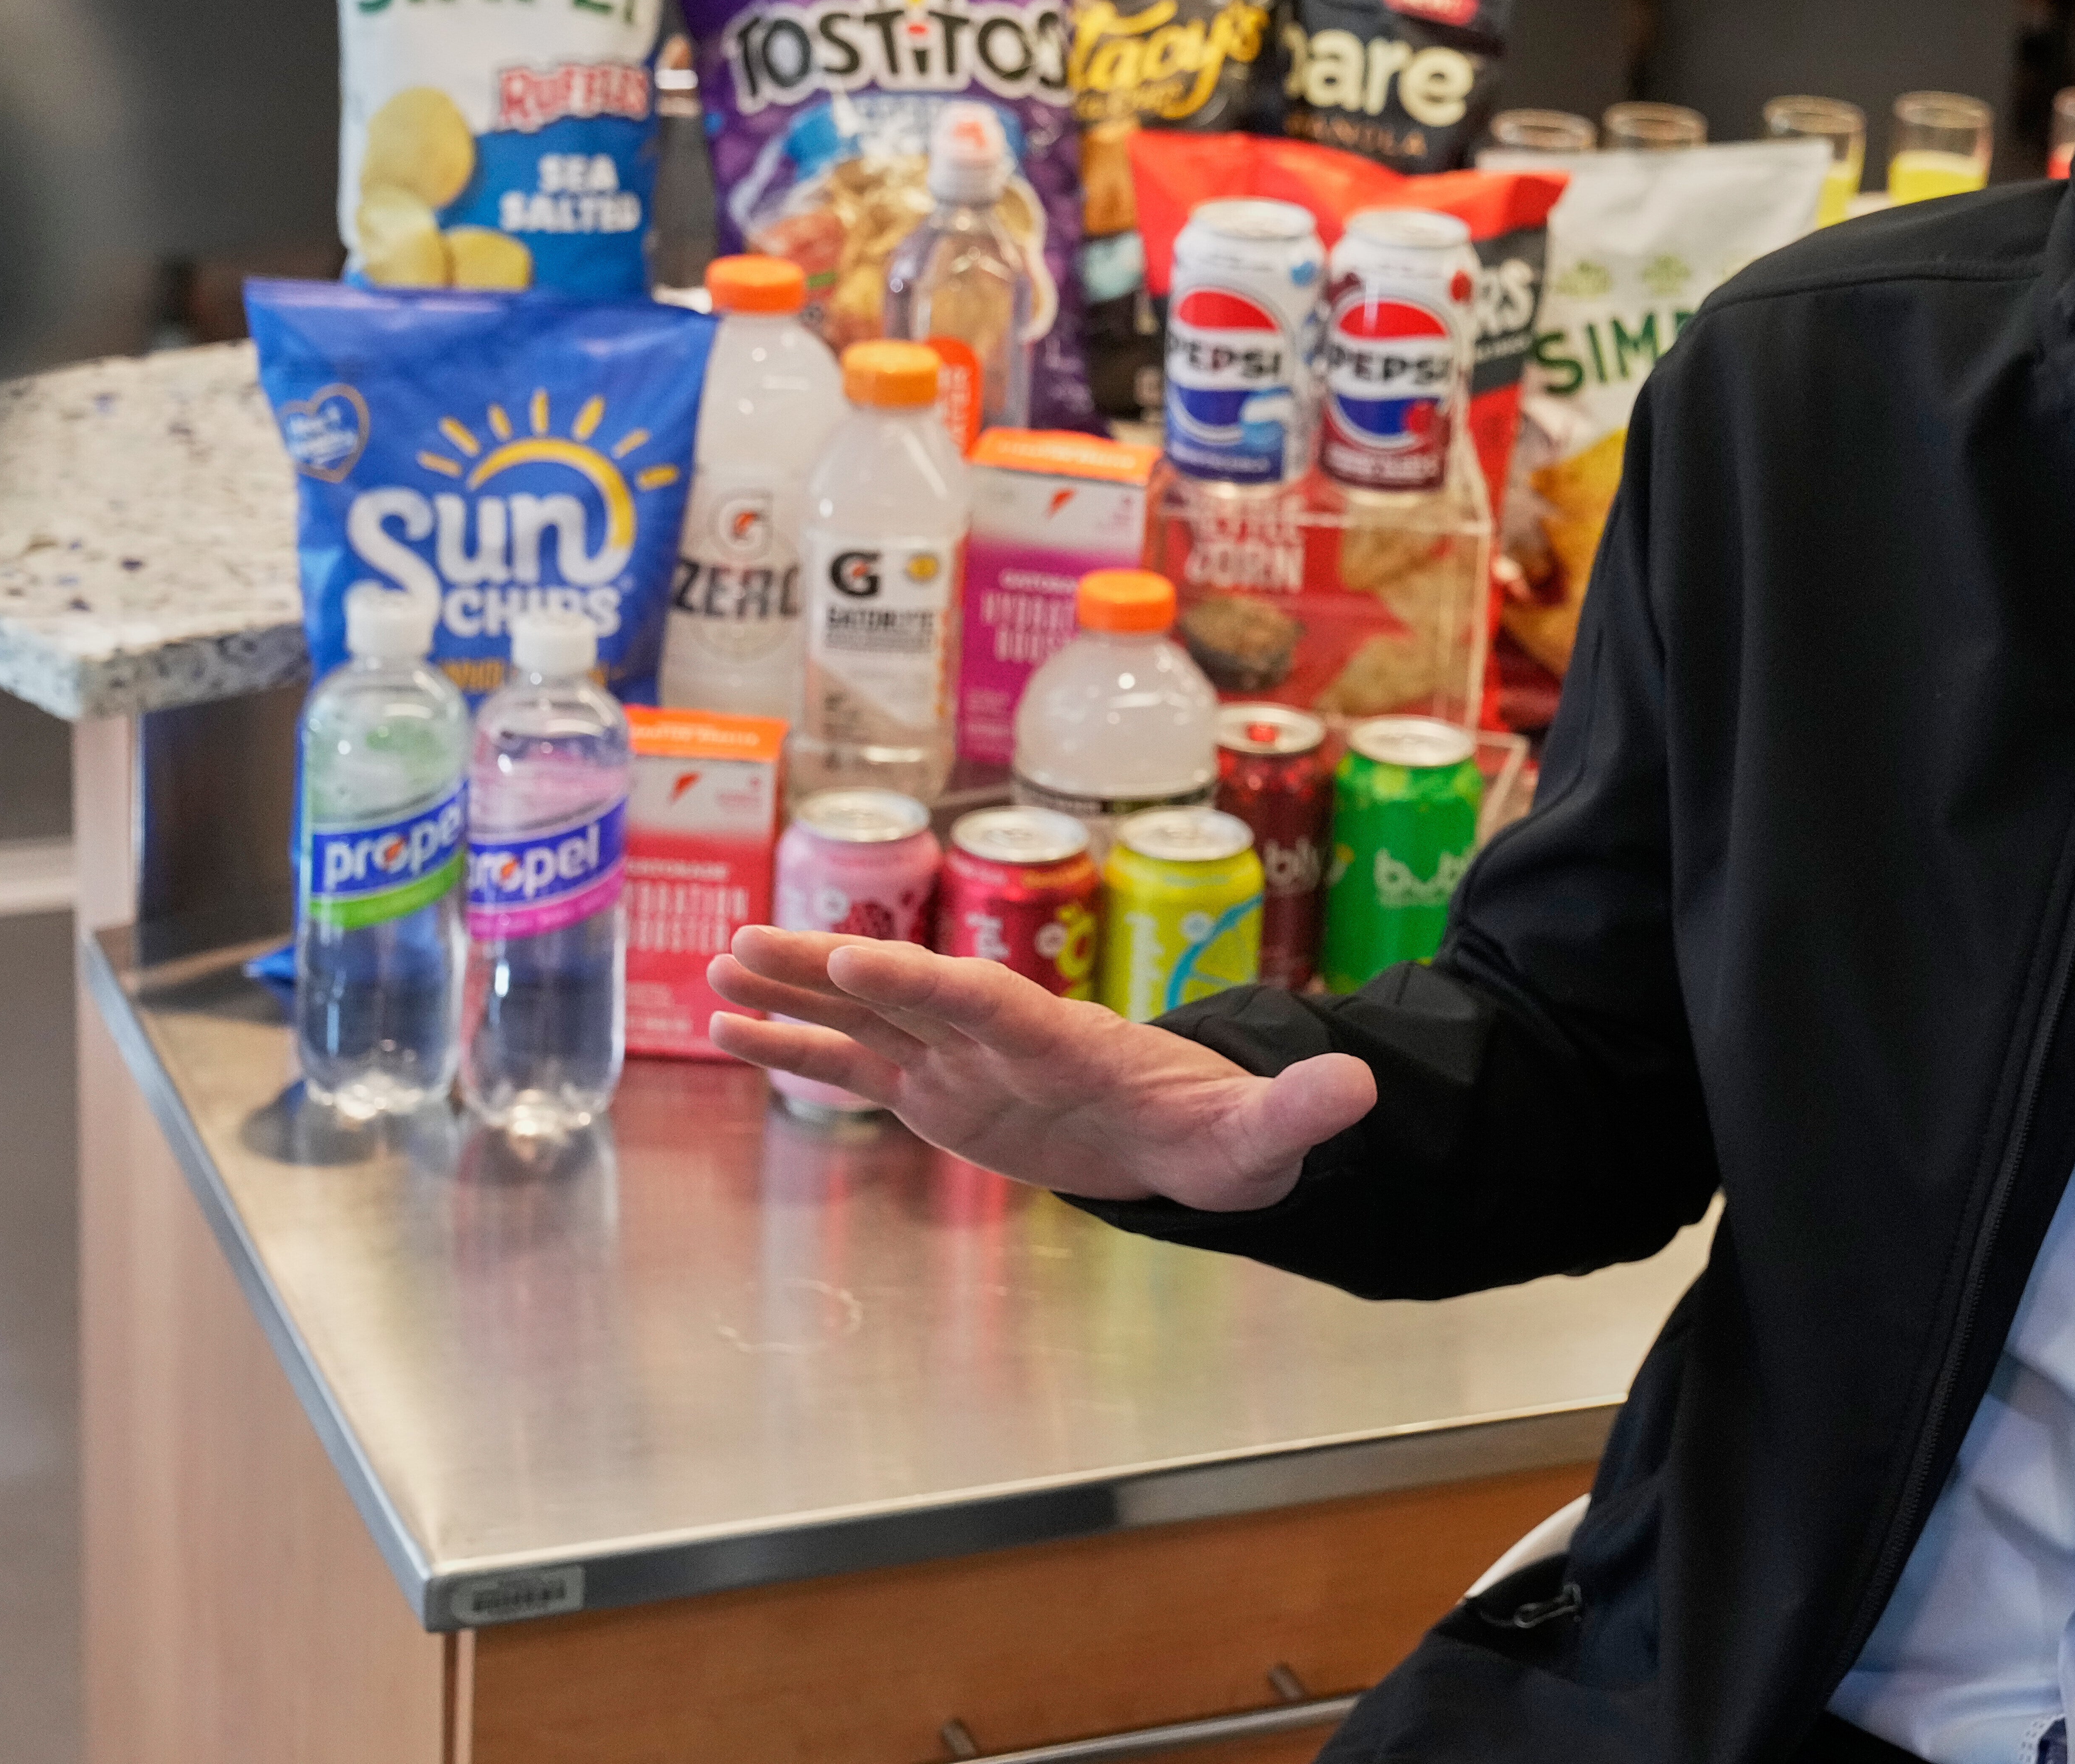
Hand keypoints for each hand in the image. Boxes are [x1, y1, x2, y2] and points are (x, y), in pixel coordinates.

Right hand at [707, 927, 1375, 1209]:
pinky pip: (858, 1069)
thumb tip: (1361, 1088)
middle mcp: (1004, 1038)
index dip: (924, 980)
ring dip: (795, 995)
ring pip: (866, 1019)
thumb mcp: (1268, 1133)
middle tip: (749, 936)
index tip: (859, 957)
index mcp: (1067, 1042)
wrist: (1201, 1138)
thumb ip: (1301, 1109)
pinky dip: (798, 1051)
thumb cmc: (1227, 1132)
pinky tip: (731, 1031)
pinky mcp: (941, 1094)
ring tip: (713, 967)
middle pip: (906, 991)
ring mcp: (963, 1063)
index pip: (987, 1001)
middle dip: (832, 965)